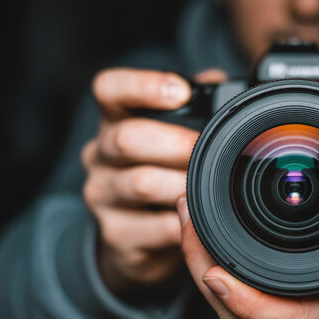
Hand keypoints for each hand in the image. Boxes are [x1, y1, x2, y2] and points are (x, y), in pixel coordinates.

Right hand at [82, 67, 226, 294]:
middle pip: (125, 139)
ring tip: (208, 185)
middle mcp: (98, 155)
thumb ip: (193, 105)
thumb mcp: (170, 135)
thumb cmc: (159, 172)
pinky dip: (185, 223)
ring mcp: (102, 196)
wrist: (135, 237)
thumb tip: (220, 81)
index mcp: (114, 121)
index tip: (180, 92)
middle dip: (176, 144)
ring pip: (141, 183)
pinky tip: (200, 219)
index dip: (142, 86)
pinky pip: (156, 227)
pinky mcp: (115, 234)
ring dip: (183, 184)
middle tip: (209, 151)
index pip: (109, 88)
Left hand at [177, 163, 318, 318]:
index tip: (216, 271)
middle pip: (245, 315)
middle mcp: (317, 318)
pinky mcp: (287, 301)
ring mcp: (299, 312)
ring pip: (237, 308)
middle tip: (187, 216)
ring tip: (188, 216)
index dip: (249, 302)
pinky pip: (242, 298)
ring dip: (204, 267)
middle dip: (206, 271)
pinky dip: (217, 269)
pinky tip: (206, 234)